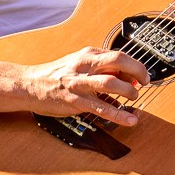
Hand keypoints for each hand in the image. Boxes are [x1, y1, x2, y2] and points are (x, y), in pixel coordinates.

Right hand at [23, 47, 146, 124]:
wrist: (29, 84)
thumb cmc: (56, 74)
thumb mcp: (80, 64)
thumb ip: (101, 67)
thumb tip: (126, 76)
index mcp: (88, 55)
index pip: (118, 55)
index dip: (135, 65)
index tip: (142, 75)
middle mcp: (84, 66)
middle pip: (118, 61)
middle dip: (137, 71)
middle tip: (145, 82)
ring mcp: (79, 84)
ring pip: (110, 83)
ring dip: (128, 91)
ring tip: (134, 98)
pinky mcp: (75, 102)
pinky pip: (101, 108)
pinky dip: (118, 115)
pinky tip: (130, 119)